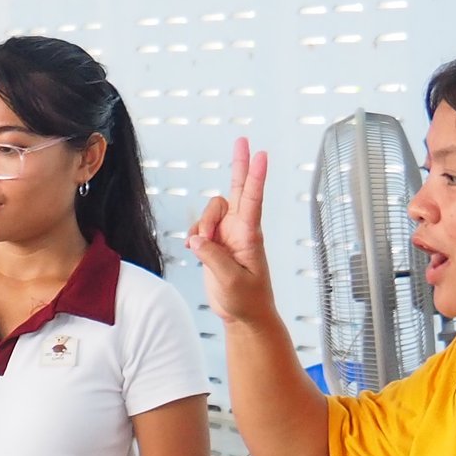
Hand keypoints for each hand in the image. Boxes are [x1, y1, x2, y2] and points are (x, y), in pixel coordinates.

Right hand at [186, 138, 279, 327]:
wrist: (244, 314)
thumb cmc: (246, 299)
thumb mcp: (231, 281)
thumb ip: (213, 257)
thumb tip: (198, 239)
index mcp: (250, 235)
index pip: (253, 199)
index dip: (255, 176)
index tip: (261, 154)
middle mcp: (241, 229)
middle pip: (238, 189)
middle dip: (239, 165)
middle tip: (242, 140)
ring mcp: (228, 234)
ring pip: (211, 210)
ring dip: (201, 223)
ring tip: (200, 245)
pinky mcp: (216, 243)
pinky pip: (200, 227)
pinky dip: (194, 235)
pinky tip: (195, 248)